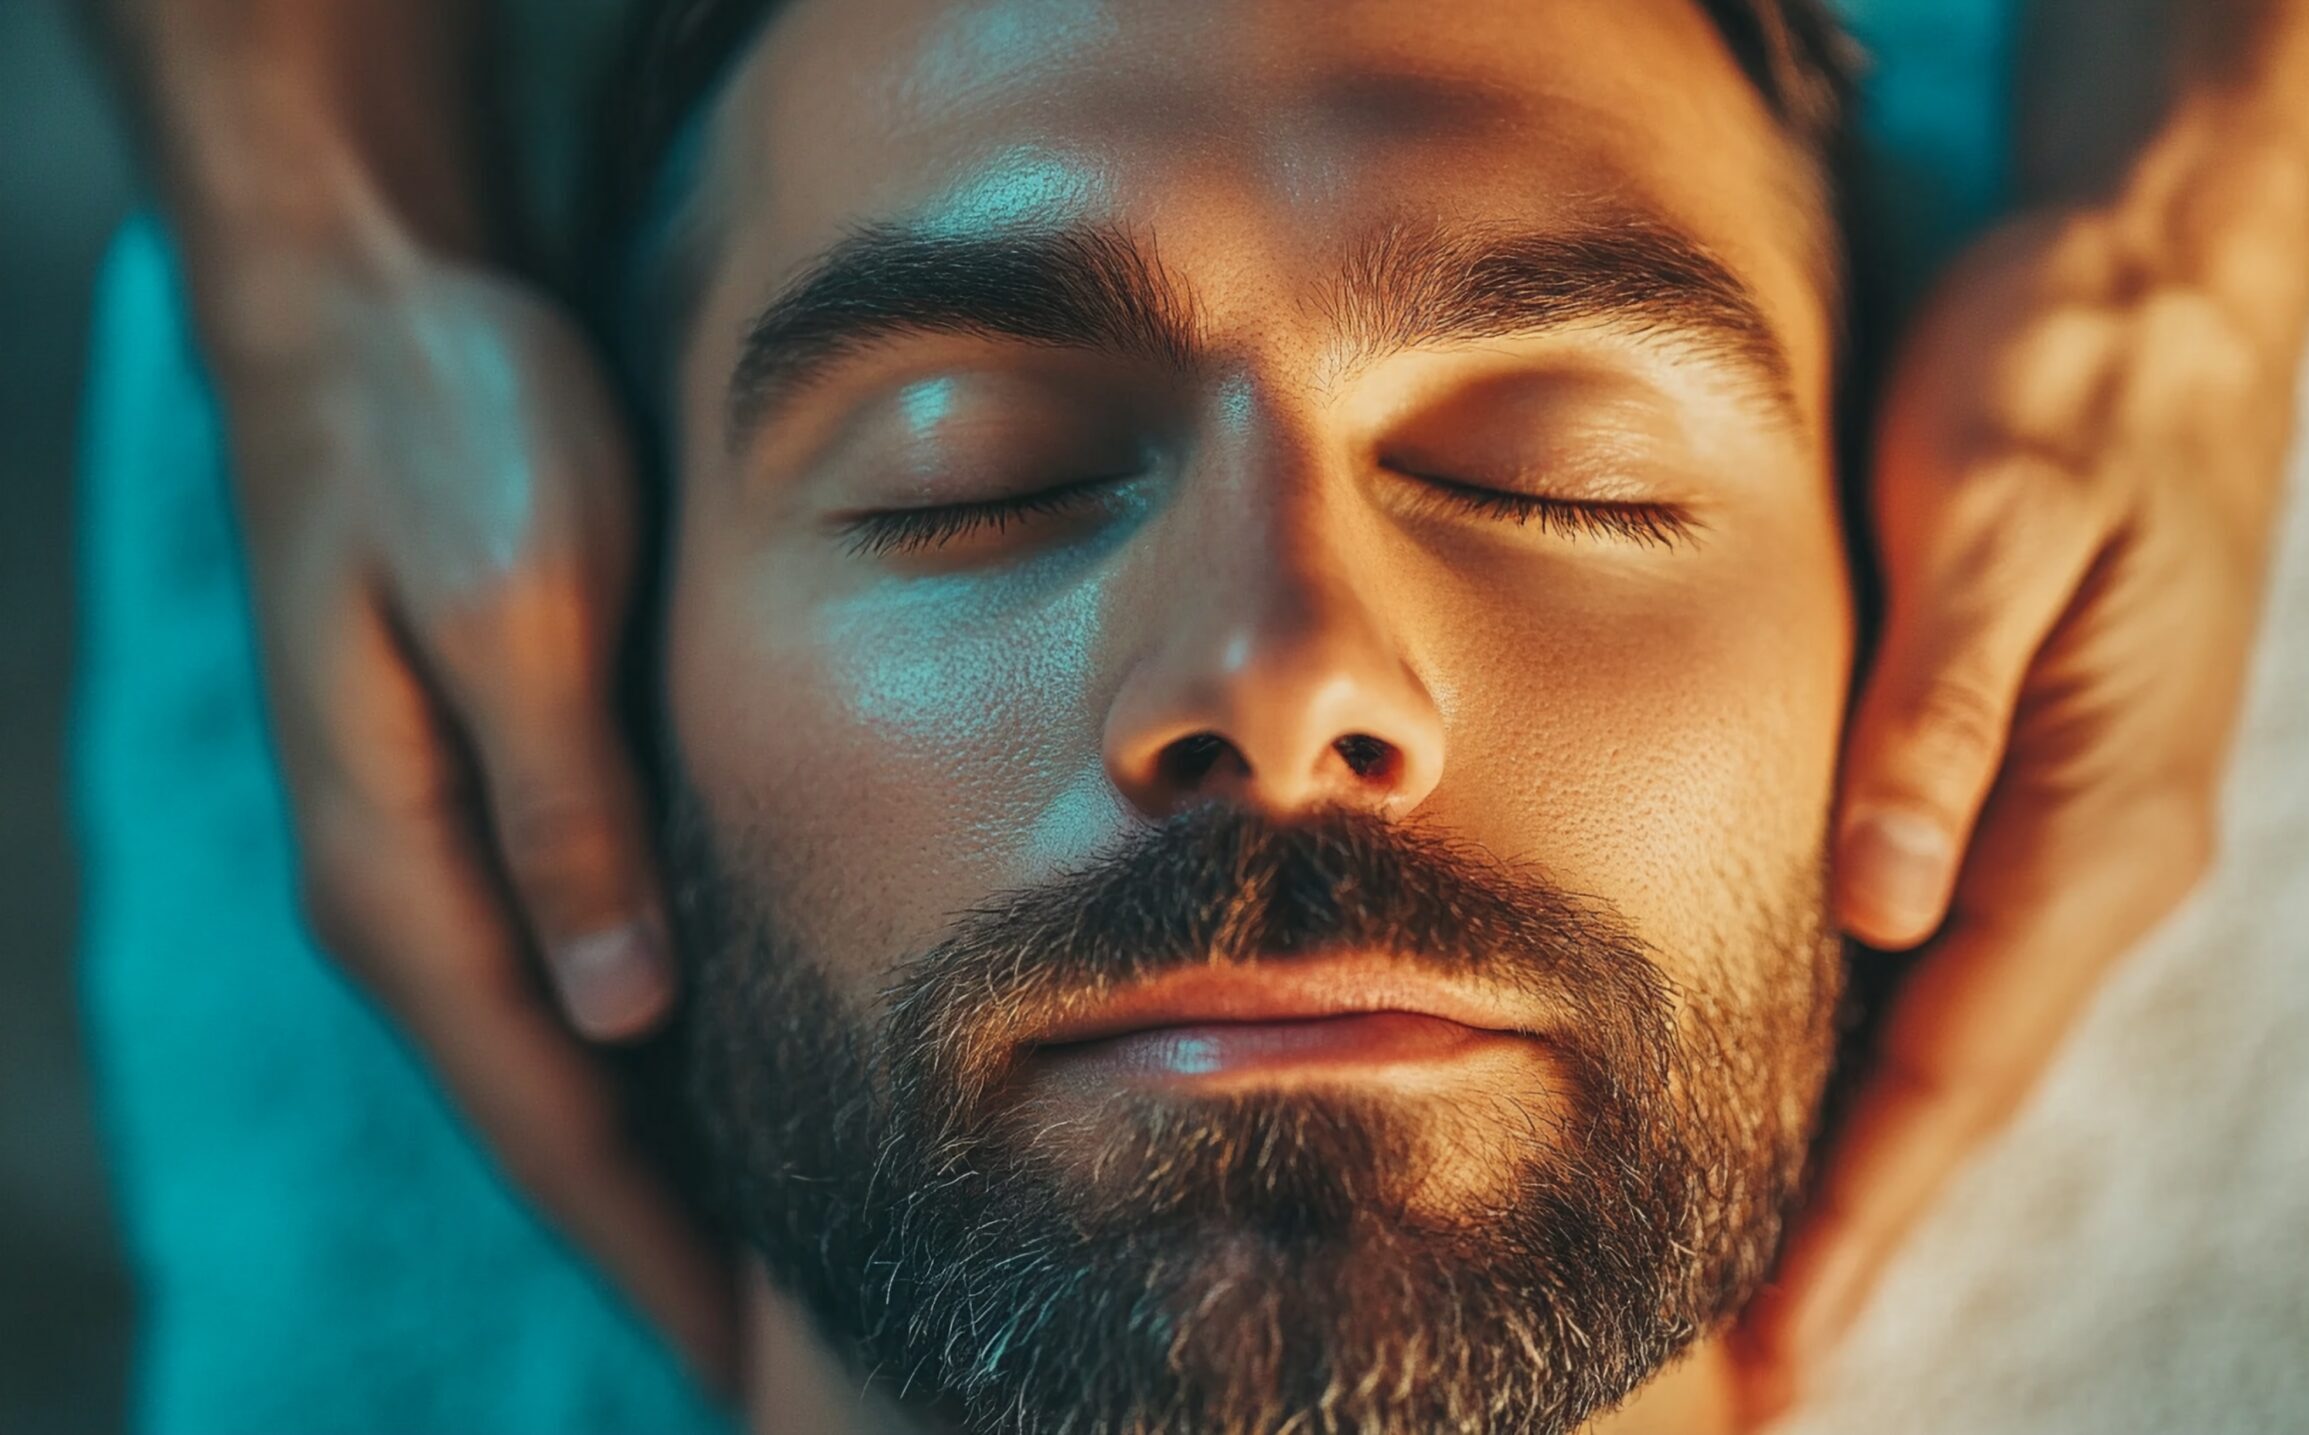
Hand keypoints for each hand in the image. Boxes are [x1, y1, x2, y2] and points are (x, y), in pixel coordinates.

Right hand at [200, 237, 734, 1385]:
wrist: (374, 312)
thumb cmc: (449, 438)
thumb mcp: (516, 604)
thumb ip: (564, 813)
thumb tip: (620, 1019)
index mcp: (407, 880)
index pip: (552, 1125)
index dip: (658, 1256)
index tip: (755, 1361)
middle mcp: (417, 900)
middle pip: (562, 1128)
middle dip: (673, 1252)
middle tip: (804, 1352)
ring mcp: (449, 860)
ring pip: (576, 1066)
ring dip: (670, 1175)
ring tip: (796, 1268)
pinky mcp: (498, 803)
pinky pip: (580, 982)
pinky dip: (657, 1065)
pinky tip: (742, 1094)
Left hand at [1731, 138, 2308, 1420]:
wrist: (2158, 281)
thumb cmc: (2067, 377)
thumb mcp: (1993, 510)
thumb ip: (1937, 711)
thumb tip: (1877, 902)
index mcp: (2095, 822)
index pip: (1957, 1069)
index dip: (1861, 1215)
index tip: (1779, 1345)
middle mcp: (2095, 855)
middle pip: (1955, 1089)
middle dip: (1856, 1231)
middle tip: (1743, 1365)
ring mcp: (2074, 825)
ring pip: (1950, 1033)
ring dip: (1863, 1158)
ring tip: (1758, 1276)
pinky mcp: (2032, 778)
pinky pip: (1948, 956)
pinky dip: (1879, 1046)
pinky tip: (1804, 1085)